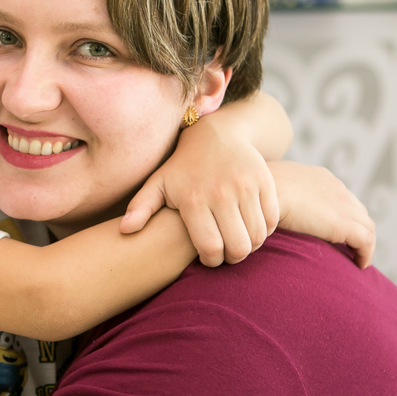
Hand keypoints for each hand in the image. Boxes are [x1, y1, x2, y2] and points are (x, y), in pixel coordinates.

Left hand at [121, 118, 278, 266]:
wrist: (215, 134)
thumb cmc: (182, 166)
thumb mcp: (158, 183)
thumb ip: (141, 208)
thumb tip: (124, 231)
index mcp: (193, 200)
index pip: (210, 249)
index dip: (212, 261)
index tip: (209, 258)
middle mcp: (221, 193)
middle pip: (237, 248)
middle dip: (233, 258)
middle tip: (227, 253)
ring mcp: (246, 186)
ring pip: (257, 237)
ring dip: (250, 245)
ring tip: (239, 240)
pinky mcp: (265, 181)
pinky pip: (272, 220)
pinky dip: (265, 229)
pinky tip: (251, 225)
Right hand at [267, 162, 375, 267]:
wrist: (262, 194)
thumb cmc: (255, 194)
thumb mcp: (267, 191)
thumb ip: (273, 200)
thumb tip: (261, 213)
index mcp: (319, 177)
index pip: (339, 196)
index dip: (341, 214)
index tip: (334, 230)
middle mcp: (336, 188)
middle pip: (357, 210)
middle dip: (356, 227)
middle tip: (349, 247)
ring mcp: (343, 205)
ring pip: (367, 226)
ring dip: (364, 243)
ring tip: (357, 260)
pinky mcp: (344, 224)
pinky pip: (366, 241)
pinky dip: (365, 254)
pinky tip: (359, 265)